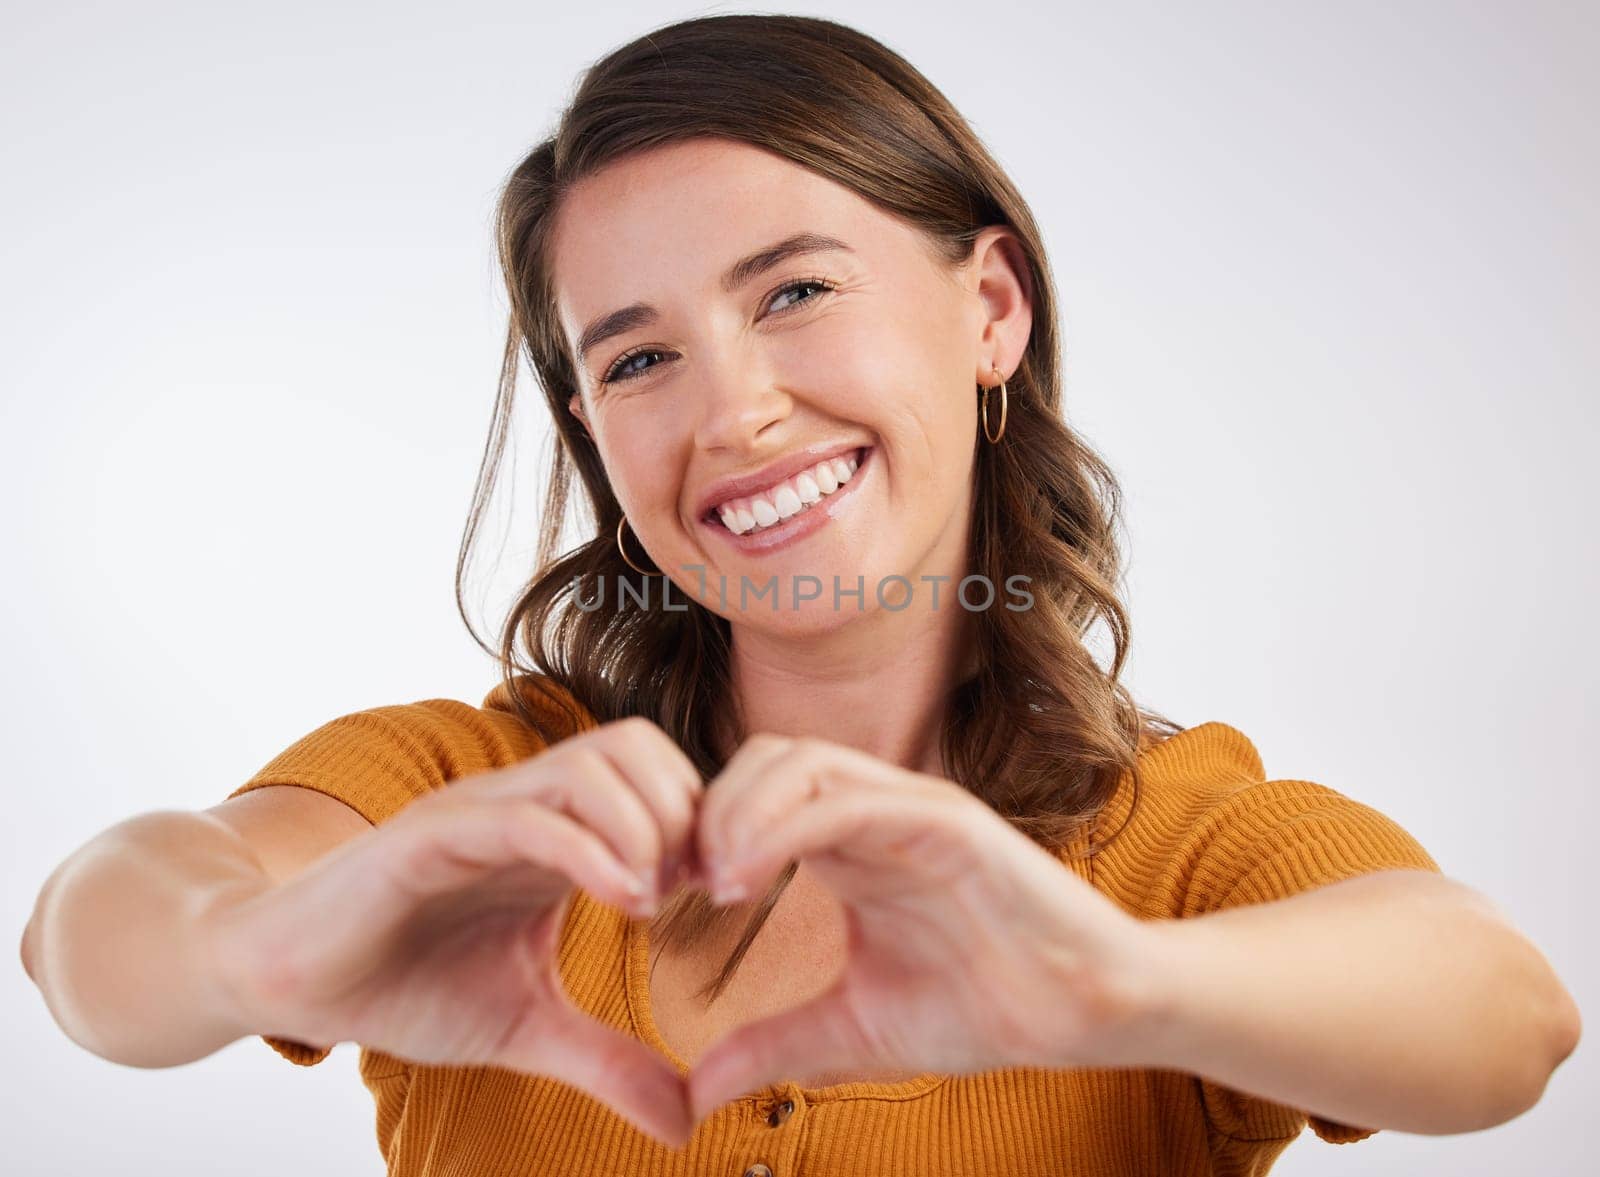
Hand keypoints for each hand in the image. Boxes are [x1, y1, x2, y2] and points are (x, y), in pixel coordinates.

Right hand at [205, 717, 704, 1147]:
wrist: (289, 985)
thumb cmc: (405, 986)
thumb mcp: (528, 1028)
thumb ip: (609, 1060)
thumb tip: (687, 1121)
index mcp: (557, 833)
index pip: (659, 775)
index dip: (707, 824)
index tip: (726, 896)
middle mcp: (523, 804)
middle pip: (638, 744)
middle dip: (689, 811)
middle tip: (700, 891)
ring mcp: (478, 811)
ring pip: (591, 762)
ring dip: (646, 824)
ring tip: (655, 901)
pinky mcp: (429, 836)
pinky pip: (525, 815)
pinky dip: (589, 848)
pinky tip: (623, 900)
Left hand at [686, 734, 1164, 1122]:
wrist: (1085, 1013)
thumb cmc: (984, 1008)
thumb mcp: (851, 1032)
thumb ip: (774, 1046)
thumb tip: (694, 1093)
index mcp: (851, 844)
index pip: (753, 795)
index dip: (698, 833)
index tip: (657, 897)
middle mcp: (876, 810)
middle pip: (762, 758)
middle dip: (705, 809)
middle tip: (672, 882)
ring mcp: (912, 807)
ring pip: (799, 759)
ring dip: (736, 809)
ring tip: (708, 880)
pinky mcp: (948, 820)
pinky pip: (849, 797)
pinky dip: (786, 824)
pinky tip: (747, 880)